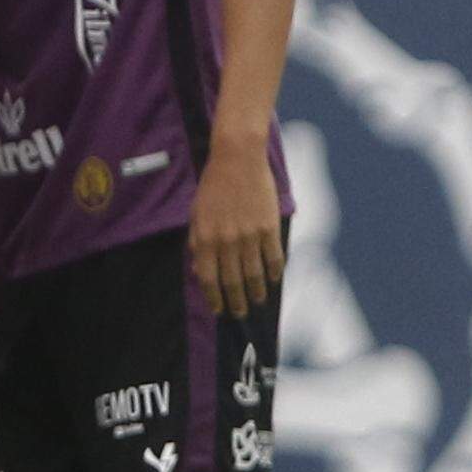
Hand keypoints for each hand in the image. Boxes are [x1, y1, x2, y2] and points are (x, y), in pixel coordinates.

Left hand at [190, 134, 284, 319]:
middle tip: (240, 313)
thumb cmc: (213, 185)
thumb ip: (197, 243)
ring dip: (257, 292)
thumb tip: (199, 272)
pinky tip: (275, 280)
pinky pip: (273, 256)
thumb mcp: (196, 214)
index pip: (209, 279)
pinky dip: (274, 272)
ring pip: (254, 274)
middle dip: (236, 302)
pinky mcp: (269, 227)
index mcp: (205, 238)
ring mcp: (249, 235)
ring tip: (258, 301)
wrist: (237, 158)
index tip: (219, 309)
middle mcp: (226, 241)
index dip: (214, 298)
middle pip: (232, 281)